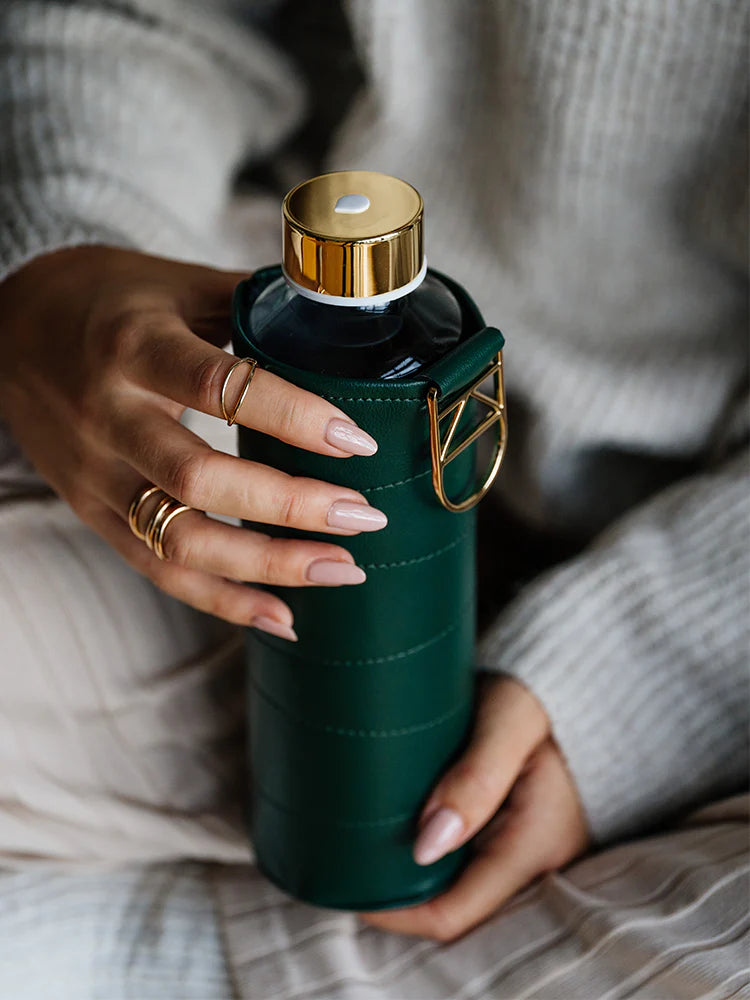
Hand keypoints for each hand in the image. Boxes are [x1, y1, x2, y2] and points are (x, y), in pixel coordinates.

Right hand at [0, 247, 384, 635]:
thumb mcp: (174, 283)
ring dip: (269, 565)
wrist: (9, 332)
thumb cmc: (106, 299)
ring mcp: (97, 475)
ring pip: (183, 540)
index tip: (358, 441)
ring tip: (342, 569)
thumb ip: (252, 305)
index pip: (221, 388)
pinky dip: (224, 601)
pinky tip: (283, 617)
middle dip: (291, 505)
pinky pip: (160, 571)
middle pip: (201, 479)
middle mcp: (109, 416)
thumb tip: (344, 322)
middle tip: (362, 516)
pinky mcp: (95, 513)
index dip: (295, 417)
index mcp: (135, 346)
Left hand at [359, 675, 588, 941]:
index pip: (453, 915)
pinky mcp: (516, 837)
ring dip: (410, 876)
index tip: (346, 884)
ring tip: (361, 848)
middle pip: (452, 909)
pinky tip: (394, 834)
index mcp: (536, 846)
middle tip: (345, 863)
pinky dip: (426, 855)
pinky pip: (465, 866)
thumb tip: (425, 847)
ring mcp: (527, 853)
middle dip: (396, 896)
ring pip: (456, 890)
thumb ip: (474, 778)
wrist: (578, 674)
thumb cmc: (539, 689)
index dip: (393, 911)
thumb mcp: (508, 719)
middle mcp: (537, 865)